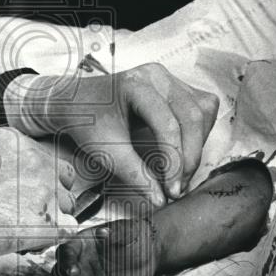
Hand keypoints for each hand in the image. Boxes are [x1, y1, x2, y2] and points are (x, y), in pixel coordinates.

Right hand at [0, 128, 77, 261]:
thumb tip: (1, 179)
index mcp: (15, 141)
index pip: (43, 158)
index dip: (35, 179)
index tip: (23, 192)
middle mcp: (35, 160)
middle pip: (62, 178)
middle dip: (50, 195)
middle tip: (26, 212)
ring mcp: (44, 191)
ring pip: (67, 206)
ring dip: (51, 219)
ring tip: (22, 229)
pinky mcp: (46, 222)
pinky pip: (68, 231)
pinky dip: (55, 238)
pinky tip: (33, 242)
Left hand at [43, 63, 218, 207]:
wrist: (74, 103)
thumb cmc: (86, 121)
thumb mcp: (106, 152)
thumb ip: (136, 175)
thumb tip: (160, 200)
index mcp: (136, 84)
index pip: (168, 124)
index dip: (174, 160)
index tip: (171, 190)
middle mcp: (156, 75)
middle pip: (192, 116)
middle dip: (189, 157)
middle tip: (178, 187)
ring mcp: (168, 78)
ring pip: (202, 113)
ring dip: (197, 146)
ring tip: (179, 174)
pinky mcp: (175, 87)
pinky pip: (200, 109)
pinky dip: (197, 134)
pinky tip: (183, 152)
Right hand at [53, 217, 160, 275]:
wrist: (149, 253)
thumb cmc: (134, 236)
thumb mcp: (127, 231)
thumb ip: (116, 232)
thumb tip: (103, 232)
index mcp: (84, 241)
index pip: (68, 250)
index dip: (66, 259)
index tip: (71, 269)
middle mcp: (81, 258)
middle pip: (63, 269)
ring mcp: (87, 275)